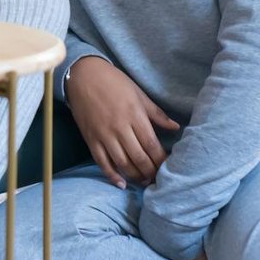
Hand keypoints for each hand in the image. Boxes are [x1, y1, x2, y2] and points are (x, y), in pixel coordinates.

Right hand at [64, 56, 180, 188]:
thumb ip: (157, 114)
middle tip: (158, 178)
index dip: (161, 160)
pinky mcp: (91, 139)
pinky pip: (102, 162)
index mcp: (135, 115)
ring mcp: (104, 135)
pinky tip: (121, 183)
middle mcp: (120, 128)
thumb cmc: (114, 82)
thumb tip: (176, 128)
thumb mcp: (139, 94)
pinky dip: (112, 175)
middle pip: (139, 158)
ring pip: (122, 163)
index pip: (152, 145)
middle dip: (150, 172)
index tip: (168, 167)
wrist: (83, 75)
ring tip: (144, 182)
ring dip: (135, 176)